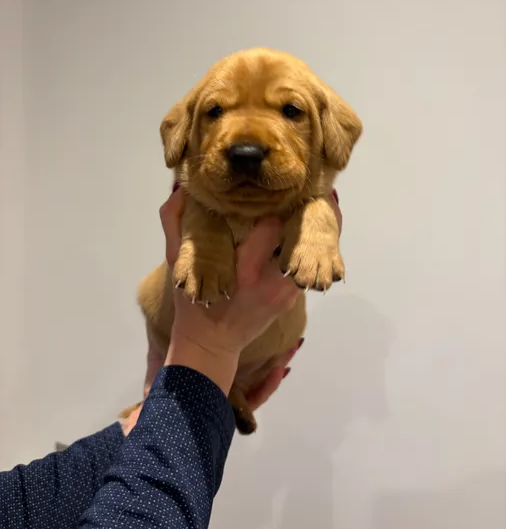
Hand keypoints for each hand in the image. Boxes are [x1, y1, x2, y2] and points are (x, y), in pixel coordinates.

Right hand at [122, 184, 342, 431]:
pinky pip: (309, 266)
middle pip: (304, 236)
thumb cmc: (191, 301)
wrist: (211, 344)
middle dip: (313, 209)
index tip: (275, 188)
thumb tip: (181, 187)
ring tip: (320, 200)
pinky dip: (311, 246)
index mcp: (243, 268)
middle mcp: (270, 280)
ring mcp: (286, 291)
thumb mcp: (176, 261)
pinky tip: (309, 229)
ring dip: (317, 227)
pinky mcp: (292, 297)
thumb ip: (176, 222)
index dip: (277, 203)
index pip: (273, 225)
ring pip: (315, 252)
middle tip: (315, 184)